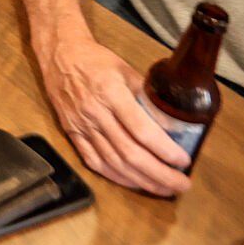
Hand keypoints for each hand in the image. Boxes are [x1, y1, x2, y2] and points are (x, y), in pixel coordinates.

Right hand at [38, 34, 192, 195]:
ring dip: (142, 180)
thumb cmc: (96, 60)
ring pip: (114, 162)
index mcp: (111, 93)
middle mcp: (95, 113)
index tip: (183, 160)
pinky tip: (133, 182)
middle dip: (160, 174)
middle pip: (130, 153)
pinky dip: (115, 177)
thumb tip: (173, 126)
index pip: (142, 130)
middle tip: (182, 184)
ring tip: (165, 188)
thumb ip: (149, 98)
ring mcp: (81, 125)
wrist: (59, 55)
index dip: (165, 150)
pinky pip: (94, 161)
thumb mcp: (127, 71)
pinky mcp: (72, 133)